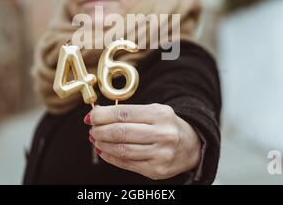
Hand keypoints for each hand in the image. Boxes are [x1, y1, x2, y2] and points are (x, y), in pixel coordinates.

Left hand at [85, 103, 201, 179]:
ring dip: (103, 144)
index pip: (123, 114)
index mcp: (160, 114)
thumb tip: (98, 114)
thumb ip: (128, 112)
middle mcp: (162, 134)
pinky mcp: (157, 170)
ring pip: (122, 150)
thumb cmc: (166, 125)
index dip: (102, 115)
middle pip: (121, 132)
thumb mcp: (153, 111)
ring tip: (96, 140)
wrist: (191, 145)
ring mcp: (160, 154)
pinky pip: (127, 163)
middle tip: (92, 129)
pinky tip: (104, 151)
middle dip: (100, 131)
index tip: (91, 116)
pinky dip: (111, 157)